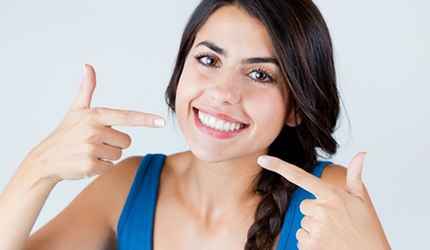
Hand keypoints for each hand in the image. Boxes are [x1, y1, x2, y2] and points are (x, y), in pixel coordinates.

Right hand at [22, 64, 164, 182]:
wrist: (46, 159)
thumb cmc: (66, 132)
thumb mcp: (76, 109)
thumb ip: (87, 89)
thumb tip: (88, 66)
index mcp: (95, 115)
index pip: (126, 116)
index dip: (145, 119)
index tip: (161, 122)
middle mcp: (94, 130)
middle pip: (126, 140)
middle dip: (114, 144)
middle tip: (95, 142)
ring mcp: (92, 148)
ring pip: (119, 154)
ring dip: (107, 156)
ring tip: (89, 152)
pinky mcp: (90, 165)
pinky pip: (110, 167)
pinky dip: (101, 168)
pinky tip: (86, 162)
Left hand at [257, 153, 387, 249]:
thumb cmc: (363, 228)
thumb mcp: (359, 200)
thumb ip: (355, 175)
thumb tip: (362, 153)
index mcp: (331, 194)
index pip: (299, 176)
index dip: (278, 166)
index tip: (262, 159)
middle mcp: (322, 208)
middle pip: (303, 206)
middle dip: (315, 213)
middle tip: (334, 223)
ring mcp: (316, 226)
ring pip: (302, 223)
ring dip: (313, 229)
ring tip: (333, 235)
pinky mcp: (311, 243)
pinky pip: (300, 238)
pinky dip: (310, 242)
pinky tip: (327, 244)